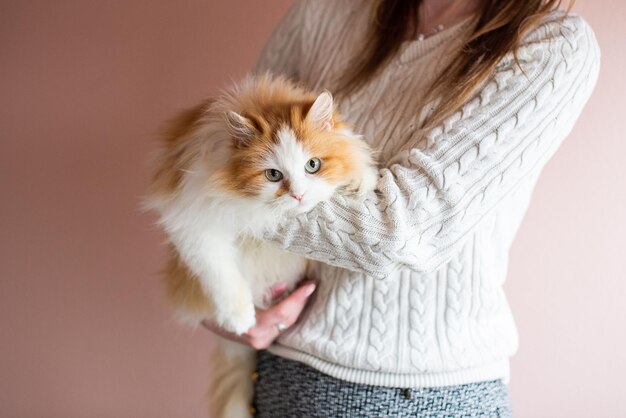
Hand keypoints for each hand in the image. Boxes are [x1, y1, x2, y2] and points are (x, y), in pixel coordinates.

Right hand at [202, 280, 316, 349]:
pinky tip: (293, 300)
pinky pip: (280, 326)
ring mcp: (259, 341)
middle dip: (301, 302)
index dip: (298, 299)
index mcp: (250, 326)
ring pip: (286, 325)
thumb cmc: (218, 298)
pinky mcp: (260, 339)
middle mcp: (256, 338)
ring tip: (304, 290)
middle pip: (287, 320)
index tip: (310, 284)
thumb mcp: (238, 289)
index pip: (282, 313)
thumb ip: (262, 290)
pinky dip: (288, 312)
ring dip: (296, 307)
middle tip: (310, 284)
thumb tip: (283, 286)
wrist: (201, 314)